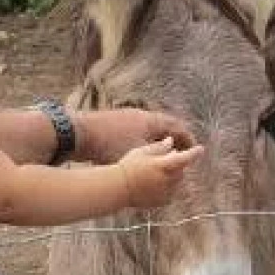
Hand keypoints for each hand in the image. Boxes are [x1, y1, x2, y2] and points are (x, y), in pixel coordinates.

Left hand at [76, 107, 196, 163]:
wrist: (80, 133)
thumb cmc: (111, 145)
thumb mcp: (140, 153)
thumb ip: (160, 155)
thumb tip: (177, 159)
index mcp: (151, 120)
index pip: (177, 127)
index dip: (188, 140)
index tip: (194, 150)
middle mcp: (141, 115)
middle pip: (165, 126)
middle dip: (175, 140)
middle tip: (181, 152)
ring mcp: (128, 117)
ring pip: (151, 129)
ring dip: (159, 141)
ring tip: (164, 155)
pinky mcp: (116, 122)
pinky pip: (138, 131)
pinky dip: (146, 141)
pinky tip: (141, 154)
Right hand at [117, 137, 202, 208]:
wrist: (118, 188)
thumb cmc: (128, 166)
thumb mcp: (142, 151)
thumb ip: (159, 147)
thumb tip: (171, 141)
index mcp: (163, 165)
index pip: (184, 158)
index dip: (194, 153)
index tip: (201, 149)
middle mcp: (167, 180)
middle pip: (180, 170)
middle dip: (175, 165)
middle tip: (161, 162)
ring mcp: (165, 192)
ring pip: (176, 182)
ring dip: (171, 176)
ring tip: (153, 174)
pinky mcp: (161, 201)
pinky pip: (170, 193)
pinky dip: (166, 188)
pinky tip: (151, 185)